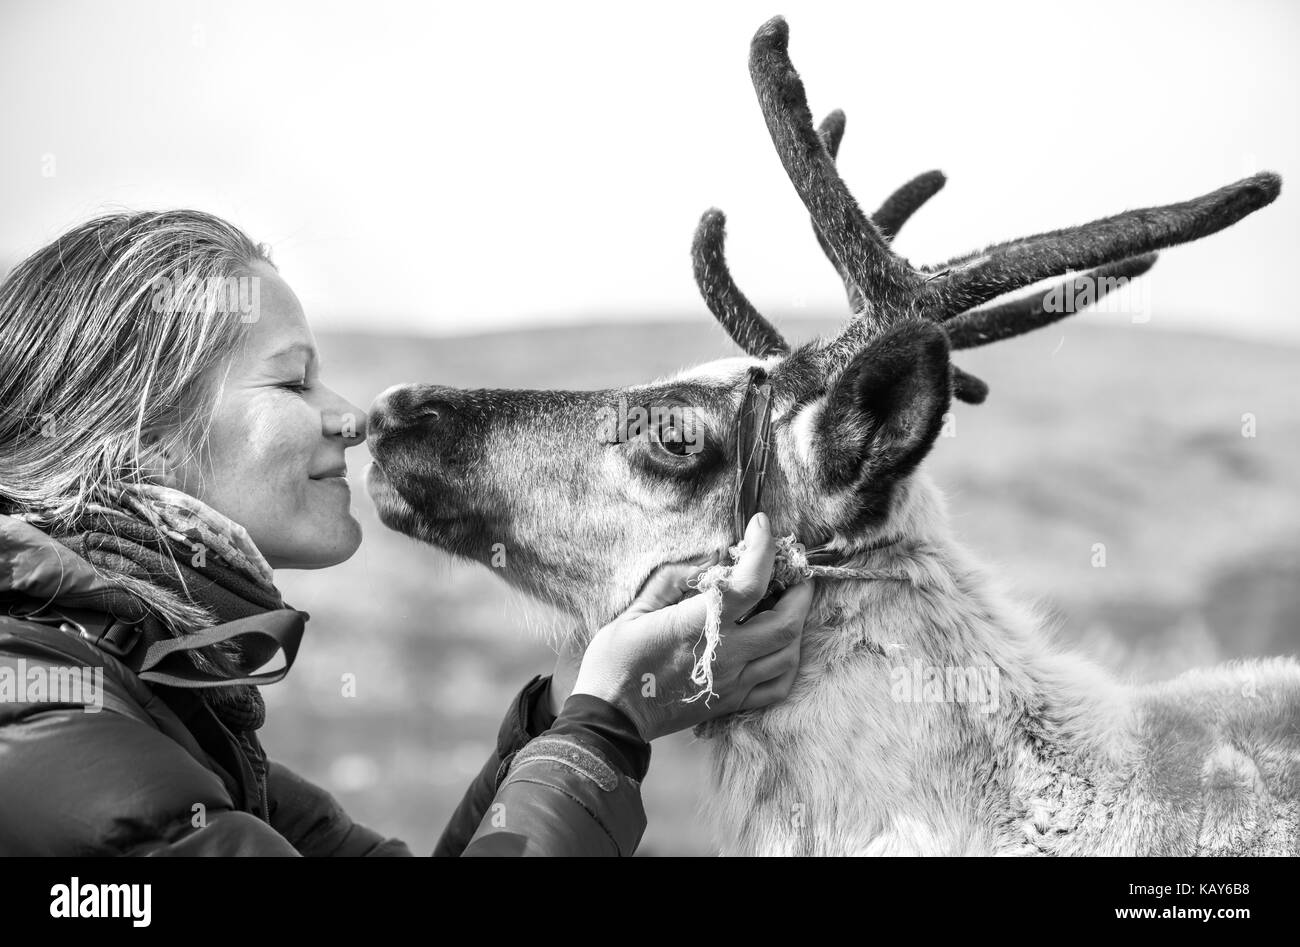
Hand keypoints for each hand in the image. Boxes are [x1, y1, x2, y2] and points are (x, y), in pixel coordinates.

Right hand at [569, 513, 812, 740]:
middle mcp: (726, 653)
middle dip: (800, 591)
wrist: (611, 717)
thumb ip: (673, 580)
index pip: (750, 582)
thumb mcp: (635, 610)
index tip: (762, 524)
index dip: (764, 548)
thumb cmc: (616, 660)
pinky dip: (788, 663)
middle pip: (787, 621)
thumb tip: (707, 561)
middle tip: (794, 573)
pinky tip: (779, 647)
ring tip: (787, 606)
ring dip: (796, 625)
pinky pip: (778, 686)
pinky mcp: (732, 702)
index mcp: (699, 624)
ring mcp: (733, 681)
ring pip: (788, 654)